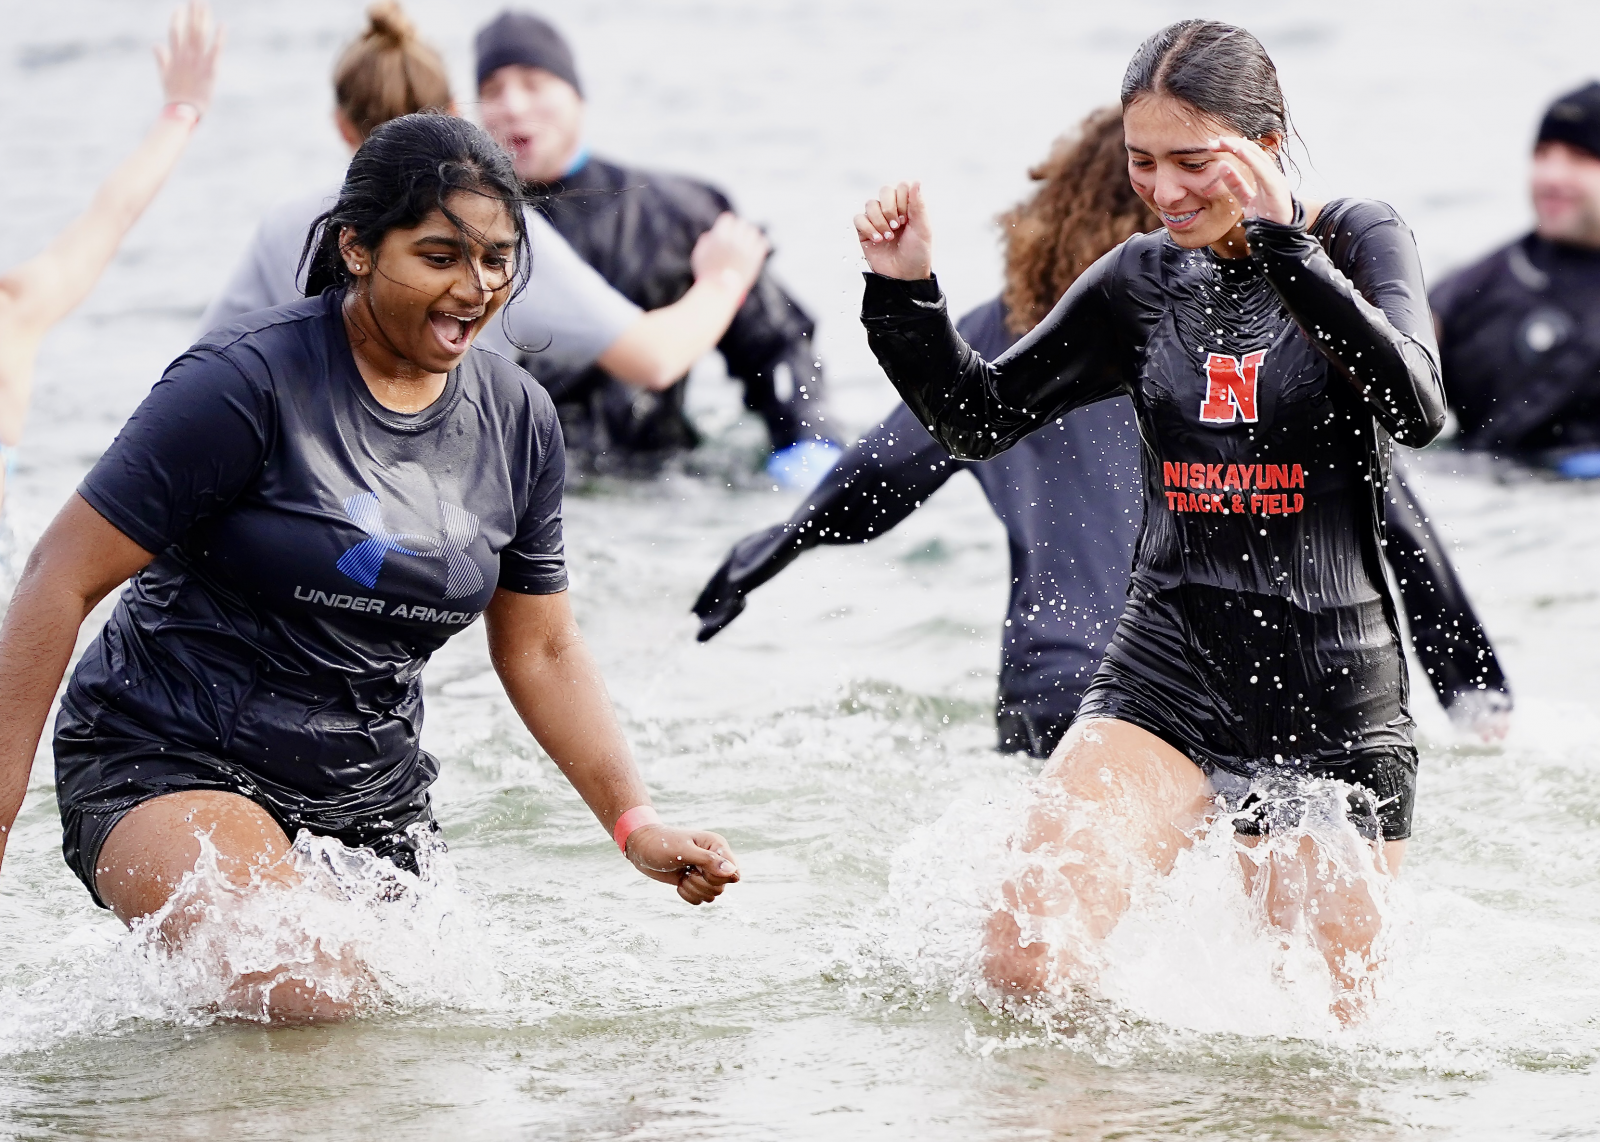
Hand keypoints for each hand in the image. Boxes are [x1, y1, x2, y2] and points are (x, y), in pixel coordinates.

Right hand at [155, 0, 222, 117]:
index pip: (175, 31)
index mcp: (175, 56)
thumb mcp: (164, 75)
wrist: (182, 111)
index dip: (177, 18)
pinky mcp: (210, 69)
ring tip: (205, 4)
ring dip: (203, 18)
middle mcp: (186, 55)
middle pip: (189, 28)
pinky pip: (215, 49)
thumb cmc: (174, 96)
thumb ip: (161, 58)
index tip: (181, 8)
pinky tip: (223, 25)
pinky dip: (219, 37)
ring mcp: (197, 61)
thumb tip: (155, 45)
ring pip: (200, 34)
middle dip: (193, 12)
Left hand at [626, 825, 740, 904]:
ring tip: (682, 875)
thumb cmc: (660, 844)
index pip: (733, 872)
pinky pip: (700, 899)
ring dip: (694, 890)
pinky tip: (679, 881)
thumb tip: (733, 873)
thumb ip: (708, 861)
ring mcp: (705, 872)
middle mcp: (714, 859)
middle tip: (687, 871)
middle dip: (701, 884)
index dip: (717, 877)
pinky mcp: (695, 882)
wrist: (642, 848)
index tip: (700, 869)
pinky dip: (688, 895)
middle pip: (722, 887)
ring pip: (712, 895)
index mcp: (717, 846)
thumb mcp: (683, 851)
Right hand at [690, 213, 769, 295]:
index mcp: (719, 237)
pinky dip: (759, 243)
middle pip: (741, 223)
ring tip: (746, 242)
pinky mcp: (755, 258)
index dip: (727, 224)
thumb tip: (711, 235)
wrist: (720, 292)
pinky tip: (755, 247)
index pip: (728, 218)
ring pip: (753, 231)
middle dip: (738, 229)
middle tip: (738, 236)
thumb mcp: (698, 256)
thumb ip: (705, 242)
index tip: (727, 229)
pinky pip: (762, 243)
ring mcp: (746, 249)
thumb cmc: (706, 275)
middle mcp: (734, 240)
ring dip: (749, 235)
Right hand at [854, 181, 931, 279]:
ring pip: (871, 204)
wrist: (903, 276)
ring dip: (880, 221)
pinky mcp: (864, 231)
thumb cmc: (916, 253)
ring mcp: (877, 220)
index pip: (901, 187)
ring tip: (888, 237)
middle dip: (890, 208)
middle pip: (884, 191)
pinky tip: (878, 240)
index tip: (908, 219)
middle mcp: (892, 210)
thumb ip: (918, 205)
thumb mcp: (922, 229)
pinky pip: (859, 219)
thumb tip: (916, 182)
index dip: (903, 200)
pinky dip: (868, 228)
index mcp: (908, 207)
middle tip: (898, 225)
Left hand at [1208, 137, 1293, 225]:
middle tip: (1214, 142)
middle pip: (1253, 151)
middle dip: (1233, 144)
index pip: (1249, 154)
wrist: (1278, 238)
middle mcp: (1272, 174)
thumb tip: (1222, 166)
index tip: (1214, 145)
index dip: (1233, 146)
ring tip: (1224, 143)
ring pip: (1258, 158)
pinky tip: (1240, 152)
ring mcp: (1276, 181)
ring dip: (1239, 148)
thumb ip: (1236, 184)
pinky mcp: (1276, 190)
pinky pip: (1263, 172)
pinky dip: (1251, 160)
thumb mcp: (1246, 199)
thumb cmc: (1266, 218)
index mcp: (1266, 175)